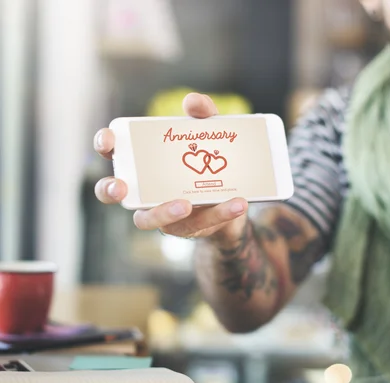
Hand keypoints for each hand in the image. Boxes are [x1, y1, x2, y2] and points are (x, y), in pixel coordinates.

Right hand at [93, 93, 246, 243]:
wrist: (235, 194)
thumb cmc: (208, 158)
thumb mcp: (210, 133)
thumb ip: (203, 115)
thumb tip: (193, 101)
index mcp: (142, 161)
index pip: (112, 152)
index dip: (104, 144)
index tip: (109, 140)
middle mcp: (142, 189)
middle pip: (111, 192)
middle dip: (110, 189)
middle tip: (121, 187)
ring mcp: (161, 211)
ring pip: (147, 219)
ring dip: (162, 212)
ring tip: (187, 204)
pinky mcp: (186, 227)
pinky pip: (198, 224)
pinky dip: (219, 213)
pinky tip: (237, 203)